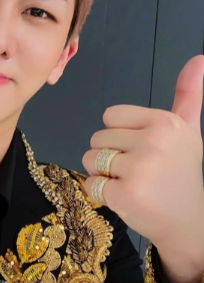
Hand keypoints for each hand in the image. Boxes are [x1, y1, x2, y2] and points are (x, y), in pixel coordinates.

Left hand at [81, 55, 203, 251]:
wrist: (191, 224)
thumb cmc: (182, 173)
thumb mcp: (187, 130)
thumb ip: (187, 94)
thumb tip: (198, 59)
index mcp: (165, 122)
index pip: (110, 116)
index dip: (120, 134)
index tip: (143, 150)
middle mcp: (154, 142)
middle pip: (98, 137)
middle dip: (111, 155)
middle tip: (140, 171)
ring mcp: (140, 169)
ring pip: (89, 159)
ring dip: (103, 174)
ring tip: (132, 183)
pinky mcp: (125, 195)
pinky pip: (90, 184)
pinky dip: (100, 194)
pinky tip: (126, 199)